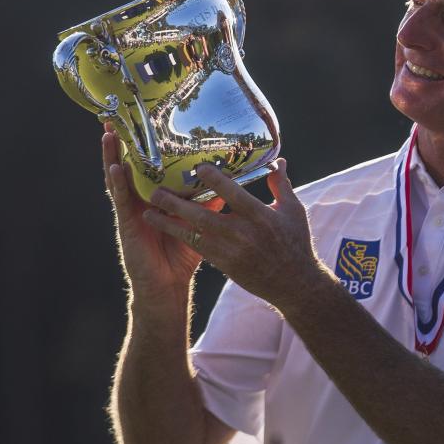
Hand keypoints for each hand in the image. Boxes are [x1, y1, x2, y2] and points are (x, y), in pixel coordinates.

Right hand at [103, 124, 223, 300]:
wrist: (169, 285)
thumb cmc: (183, 253)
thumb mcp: (200, 219)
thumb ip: (208, 198)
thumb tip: (231, 178)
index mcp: (157, 196)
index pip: (148, 165)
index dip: (144, 144)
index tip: (144, 119)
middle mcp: (141, 199)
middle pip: (130, 165)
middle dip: (124, 142)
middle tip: (118, 115)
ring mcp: (131, 210)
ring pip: (119, 177)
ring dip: (113, 155)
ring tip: (110, 133)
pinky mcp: (127, 223)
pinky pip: (121, 200)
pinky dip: (117, 183)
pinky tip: (116, 167)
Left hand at [142, 157, 324, 309]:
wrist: (294, 283)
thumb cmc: (295, 243)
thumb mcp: (293, 211)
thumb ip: (281, 185)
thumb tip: (279, 160)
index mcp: (261, 216)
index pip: (232, 194)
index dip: (214, 180)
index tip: (197, 167)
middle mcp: (243, 234)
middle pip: (203, 216)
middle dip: (176, 204)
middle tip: (156, 191)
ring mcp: (232, 252)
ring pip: (193, 235)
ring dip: (169, 223)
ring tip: (148, 212)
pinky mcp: (225, 265)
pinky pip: (198, 248)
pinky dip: (181, 237)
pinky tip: (166, 228)